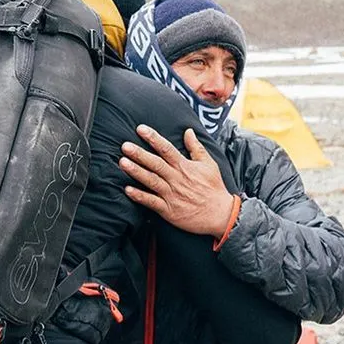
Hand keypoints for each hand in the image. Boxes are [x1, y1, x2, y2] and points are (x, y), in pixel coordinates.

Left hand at [120, 125, 235, 235]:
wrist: (220, 214)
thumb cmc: (214, 188)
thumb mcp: (209, 164)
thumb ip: (196, 147)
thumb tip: (188, 131)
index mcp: (184, 166)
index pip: (166, 148)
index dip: (153, 138)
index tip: (140, 129)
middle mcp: (176, 179)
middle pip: (155, 163)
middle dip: (139, 154)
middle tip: (124, 145)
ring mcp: (171, 195)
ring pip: (151, 181)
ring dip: (136, 171)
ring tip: (122, 162)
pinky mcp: (169, 210)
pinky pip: (151, 202)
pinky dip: (139, 196)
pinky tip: (127, 189)